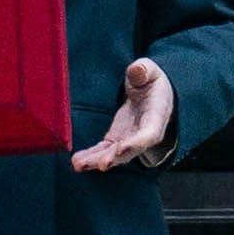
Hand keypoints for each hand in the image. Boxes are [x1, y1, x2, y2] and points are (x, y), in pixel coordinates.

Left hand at [71, 57, 173, 173]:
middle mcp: (143, 134)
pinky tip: (77, 161)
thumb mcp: (151, 71)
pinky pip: (103, 151)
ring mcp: (129, 139)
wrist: (152, 95)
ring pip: (114, 154)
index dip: (136, 143)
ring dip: (97, 161)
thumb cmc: (152, 82)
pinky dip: (91, 157)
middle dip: (115, 158)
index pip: (149, 134)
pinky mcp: (116, 139)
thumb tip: (137, 69)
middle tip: (102, 165)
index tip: (122, 148)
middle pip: (130, 150)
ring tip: (79, 164)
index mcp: (156, 117)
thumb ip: (144, 70)